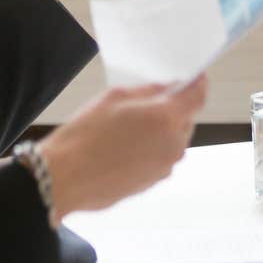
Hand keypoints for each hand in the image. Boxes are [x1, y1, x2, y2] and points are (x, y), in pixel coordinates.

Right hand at [38, 75, 208, 223]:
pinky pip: (160, 158)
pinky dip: (150, 150)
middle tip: (146, 106)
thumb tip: (168, 89)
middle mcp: (173, 145)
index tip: (195, 79)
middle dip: (173, 110)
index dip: (198, 85)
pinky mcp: (153, 182)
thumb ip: (149, 91)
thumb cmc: (85, 136)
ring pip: (173, 141)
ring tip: (127, 130)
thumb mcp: (115, 97)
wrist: (64, 177)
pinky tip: (124, 148)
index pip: (198, 97)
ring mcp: (164, 167)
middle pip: (186, 119)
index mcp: (166, 119)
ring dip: (160, 132)